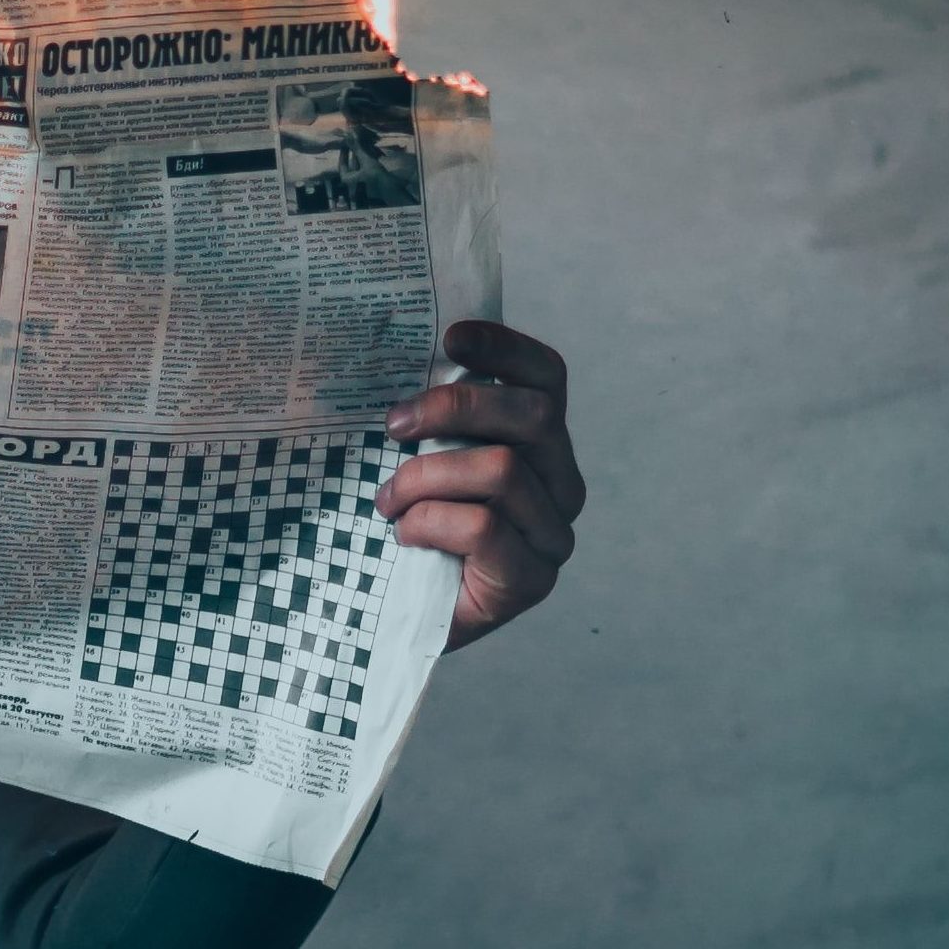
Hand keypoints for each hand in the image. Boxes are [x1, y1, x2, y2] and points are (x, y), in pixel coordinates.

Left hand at [379, 320, 583, 650]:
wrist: (394, 610)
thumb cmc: (404, 516)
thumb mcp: (415, 451)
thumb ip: (427, 410)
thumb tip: (393, 351)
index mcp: (539, 441)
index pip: (547, 377)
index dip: (506, 348)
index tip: (452, 338)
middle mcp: (560, 482)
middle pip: (532, 415)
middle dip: (451, 409)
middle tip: (393, 426)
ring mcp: (553, 533)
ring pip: (503, 470)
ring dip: (426, 478)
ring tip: (388, 499)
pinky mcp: (532, 580)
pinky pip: (485, 527)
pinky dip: (430, 523)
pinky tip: (405, 535)